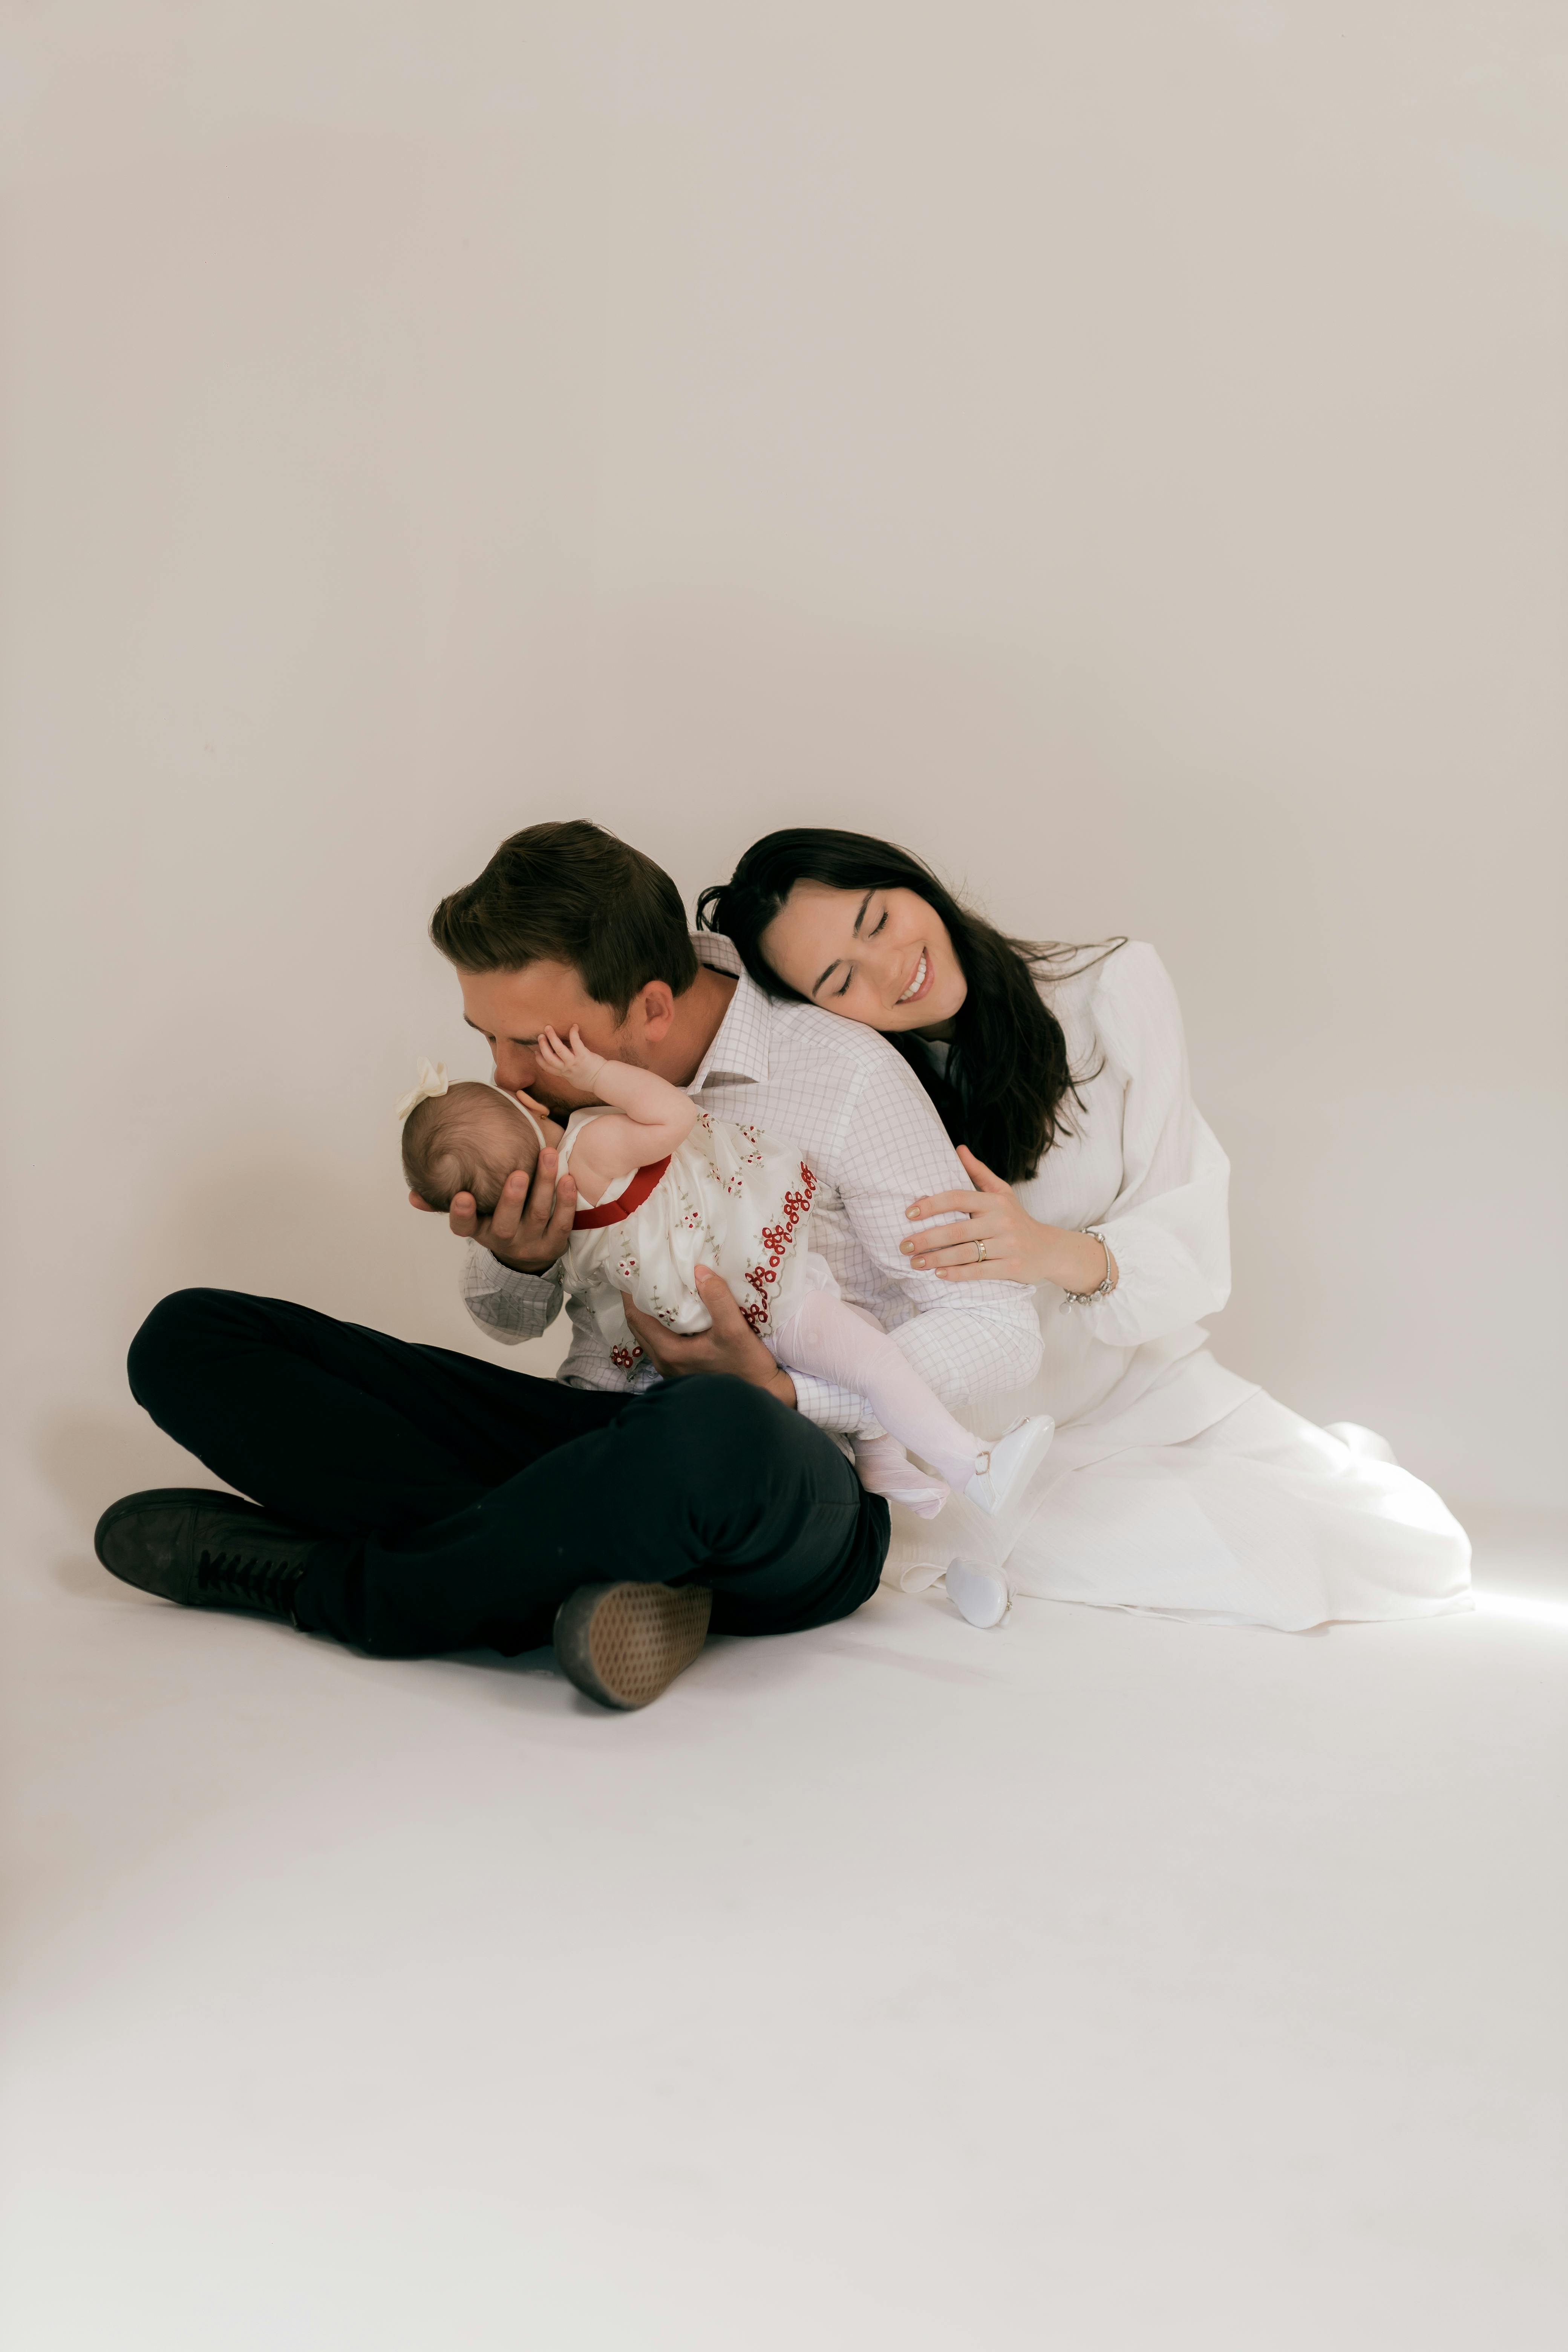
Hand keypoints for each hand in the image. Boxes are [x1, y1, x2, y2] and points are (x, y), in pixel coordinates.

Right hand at [409, 1138, 577, 1274]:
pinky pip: (561, 1223)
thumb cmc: (496, 1220)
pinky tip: (568, 1179)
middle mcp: (503, 1239)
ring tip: (548, 1156)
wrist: (527, 1254)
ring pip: (538, 1215)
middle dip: (511, 1198)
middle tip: (517, 1173)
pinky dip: (566, 1201)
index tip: (461, 1196)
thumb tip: (413, 1195)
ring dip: (544, 1185)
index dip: (462, 1214)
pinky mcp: (553, 1244)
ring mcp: (529, 1242)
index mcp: (479, 1230)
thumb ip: (444, 1202)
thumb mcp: (472, 1216)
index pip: (464, 1227)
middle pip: (506, 1222)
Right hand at [535, 1024, 606, 1091]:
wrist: (604, 1081)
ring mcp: (574, 1062)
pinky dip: (573, 1033)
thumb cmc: (591, 1079)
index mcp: (564, 1073)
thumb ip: (567, 1071)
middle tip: (540, 1036)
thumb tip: (563, 1063)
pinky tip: (574, 1026)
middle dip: (543, 1046)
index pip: (547, 1067)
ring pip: (558, 1049)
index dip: (539, 1060)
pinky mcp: (583, 1056)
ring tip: (548, 1028)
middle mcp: (566, 1068)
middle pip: (549, 1057)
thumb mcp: (575, 1079)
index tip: (536, 1052)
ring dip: (552, 1038)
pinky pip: (575, 1042)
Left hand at [620, 1266, 796, 1406]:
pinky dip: (659, 1325)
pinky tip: (673, 1312)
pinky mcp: (682, 1370)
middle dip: (636, 1300)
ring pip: (648, 1335)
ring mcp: (671, 1369)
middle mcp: (664, 1362)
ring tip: (655, 1288)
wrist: (762, 1395)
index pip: (636, 1318)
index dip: (630, 1293)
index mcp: (669, 1352)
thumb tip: (699, 1270)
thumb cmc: (747, 1366)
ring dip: (647, 1313)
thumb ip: (718, 1299)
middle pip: (638, 1327)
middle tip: (641, 1274)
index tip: (632, 1269)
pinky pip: (660, 1342)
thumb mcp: (735, 1330)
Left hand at [901, 1145, 1115, 1293]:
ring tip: (915, 1262)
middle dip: (927, 1238)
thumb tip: (959, 1149)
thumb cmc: (1016, 1219)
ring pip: (965, 1253)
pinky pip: (978, 1271)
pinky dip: (957, 1273)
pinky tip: (939, 1274)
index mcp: (995, 1201)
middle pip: (956, 1230)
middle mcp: (1002, 1221)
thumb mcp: (1002, 1192)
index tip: (909, 1213)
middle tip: (904, 1245)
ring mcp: (1008, 1245)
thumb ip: (978, 1172)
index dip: (931, 1205)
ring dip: (936, 1258)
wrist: (1048, 1249)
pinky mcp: (1011, 1267)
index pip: (957, 1198)